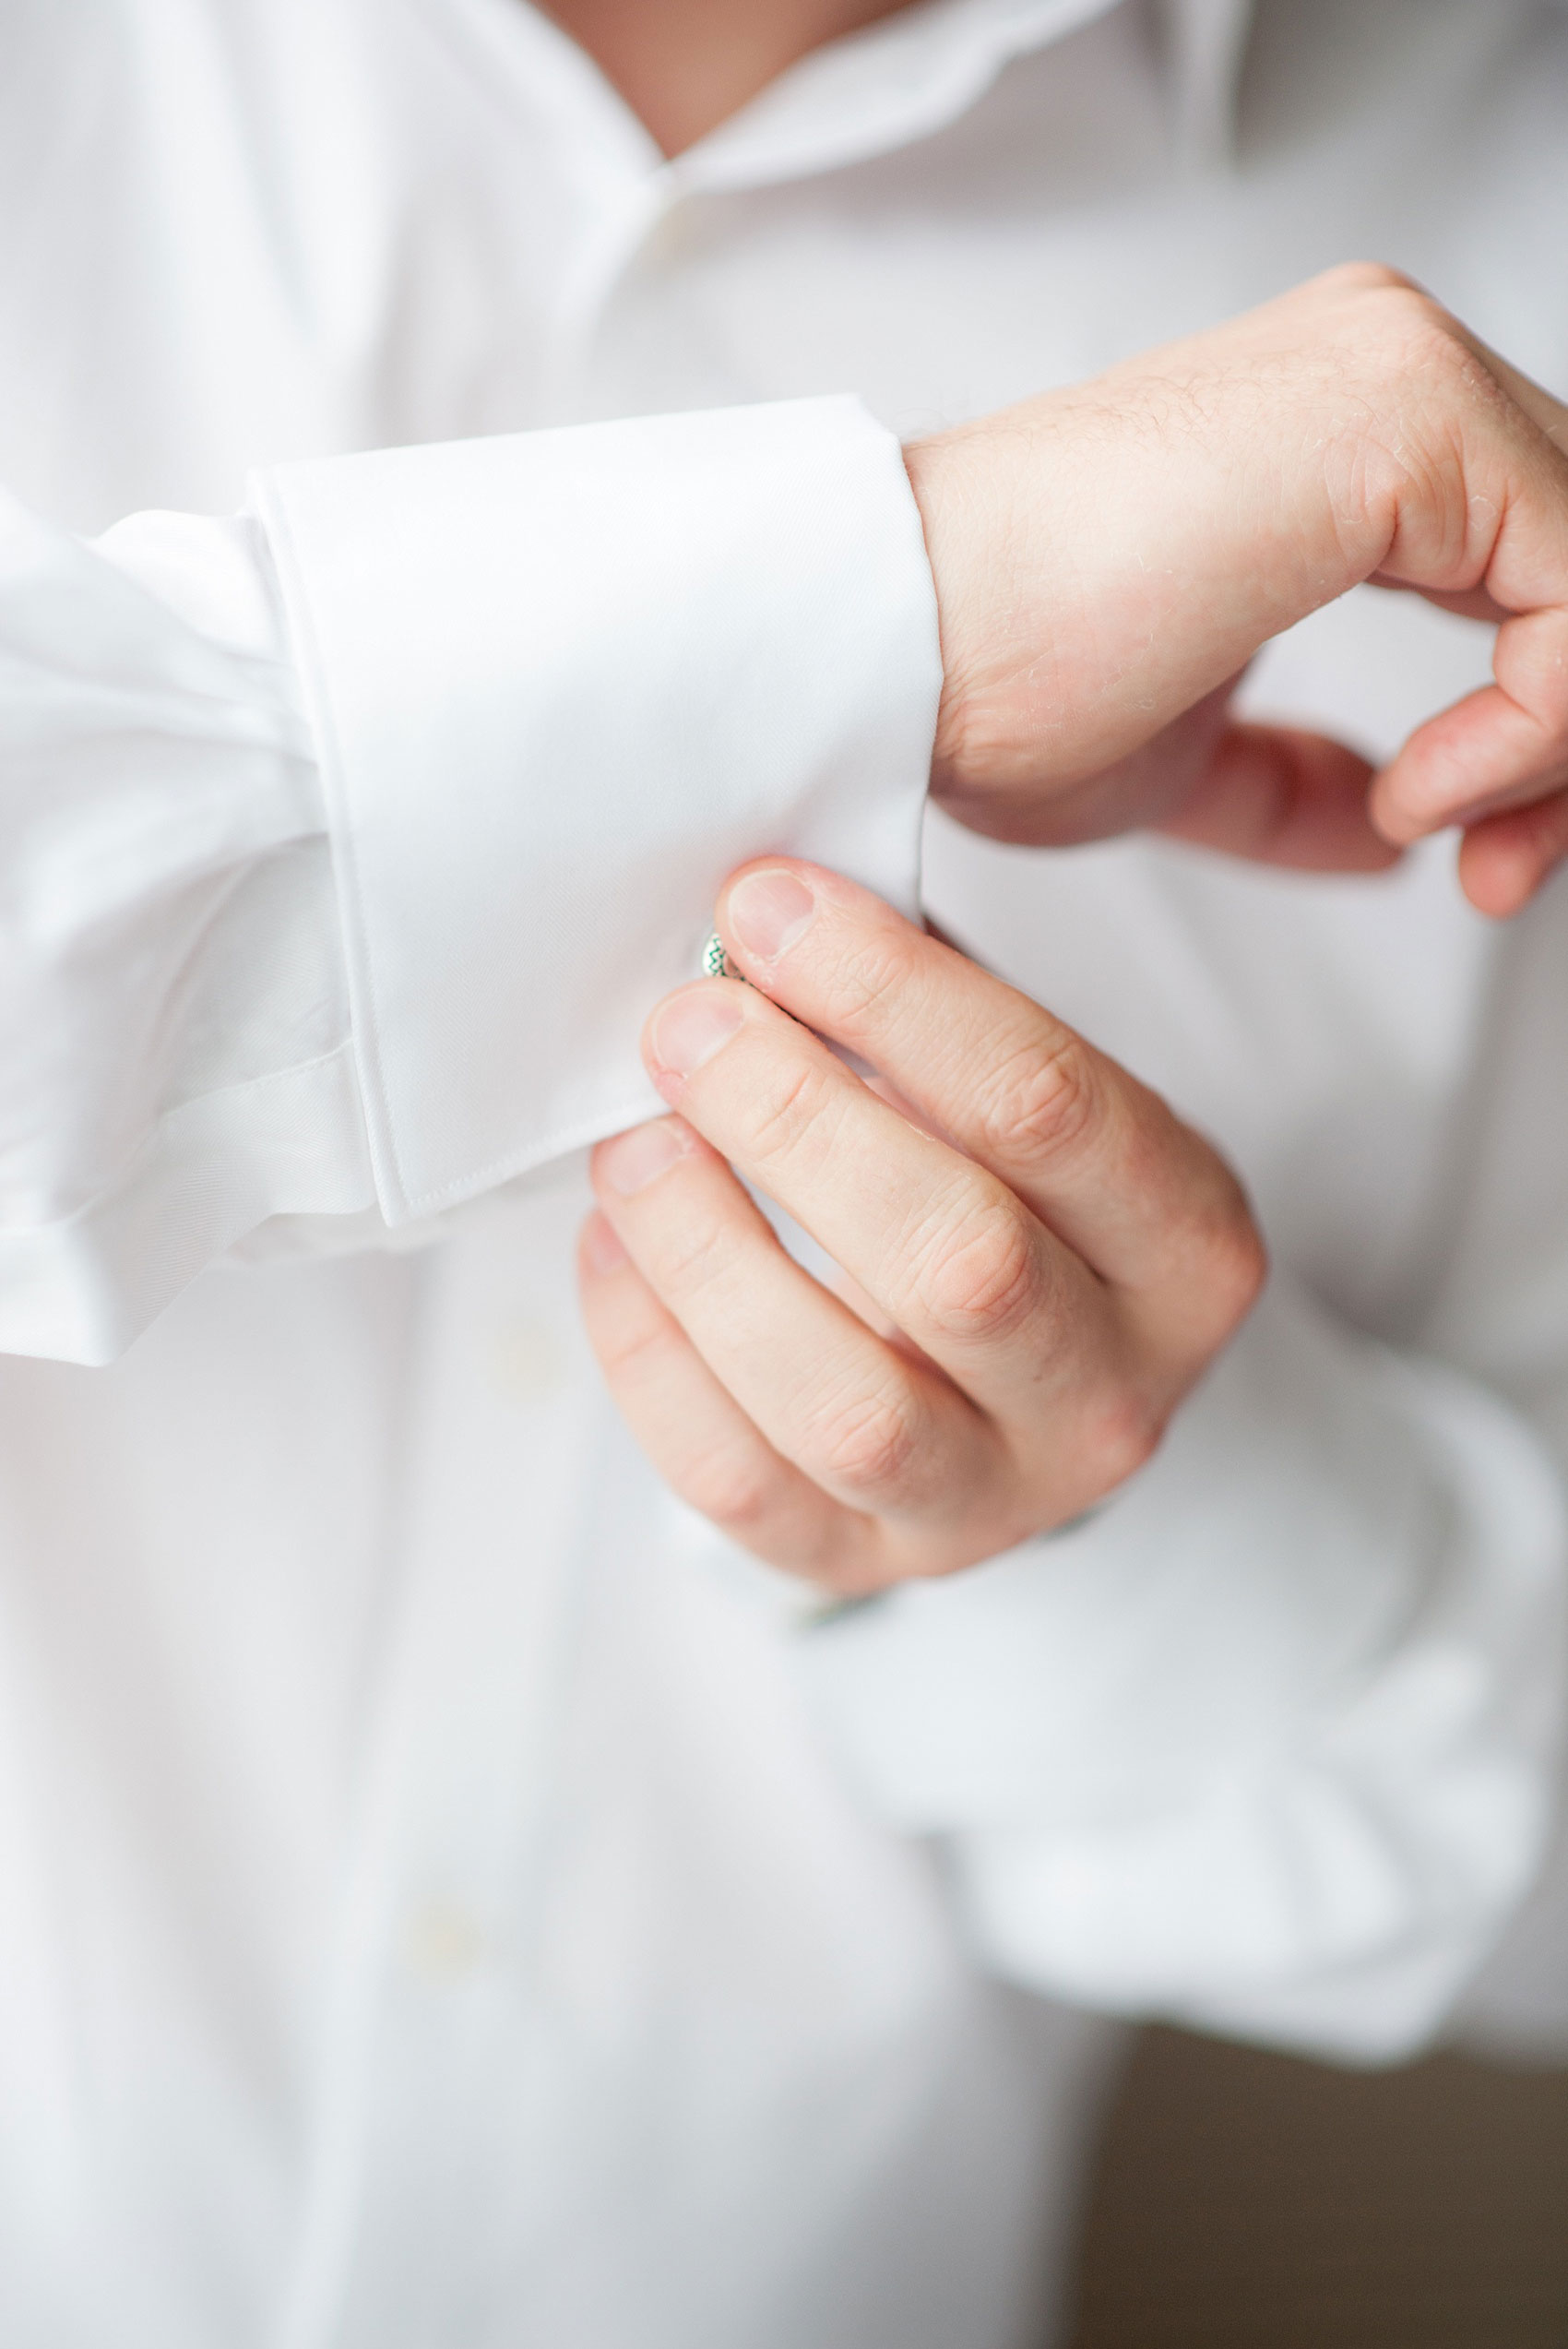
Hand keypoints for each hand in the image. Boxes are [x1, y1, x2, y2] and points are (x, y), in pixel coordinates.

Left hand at [577, 862, 1263, 1593]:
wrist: (1025, 1400)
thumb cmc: (1013, 1203)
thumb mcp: (1030, 1101)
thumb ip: (926, 1018)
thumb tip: (761, 917)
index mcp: (1187, 1246)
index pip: (1050, 1107)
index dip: (891, 995)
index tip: (765, 908)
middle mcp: (1114, 1392)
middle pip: (959, 1261)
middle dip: (795, 1121)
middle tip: (685, 1023)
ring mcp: (996, 1501)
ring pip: (849, 1406)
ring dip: (711, 1250)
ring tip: (632, 1142)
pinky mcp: (866, 1565)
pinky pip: (740, 1482)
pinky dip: (649, 1356)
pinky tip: (611, 1244)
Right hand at [906, 263, 1567, 914]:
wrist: (885, 656)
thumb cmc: (978, 684)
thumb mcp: (1179, 757)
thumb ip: (1297, 776)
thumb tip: (1388, 832)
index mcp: (1331, 430)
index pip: (1529, 569)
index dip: (1534, 732)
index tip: (1467, 849)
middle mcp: (1380, 371)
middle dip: (1563, 748)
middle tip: (1498, 867)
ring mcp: (1397, 374)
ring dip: (1557, 746)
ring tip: (1443, 826)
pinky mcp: (1404, 416)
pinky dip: (1536, 719)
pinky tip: (1421, 790)